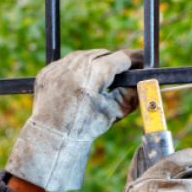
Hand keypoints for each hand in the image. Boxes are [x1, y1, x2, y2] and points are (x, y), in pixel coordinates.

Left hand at [5, 49, 142, 191]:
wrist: (53, 137)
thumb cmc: (85, 127)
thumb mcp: (115, 111)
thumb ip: (132, 92)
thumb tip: (143, 78)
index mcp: (93, 74)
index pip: (121, 58)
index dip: (135, 59)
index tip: (143, 61)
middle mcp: (74, 66)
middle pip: (104, 54)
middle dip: (116, 61)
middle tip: (126, 70)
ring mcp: (58, 67)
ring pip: (85, 55)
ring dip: (97, 62)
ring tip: (105, 74)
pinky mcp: (47, 71)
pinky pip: (68, 63)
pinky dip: (79, 69)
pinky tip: (84, 79)